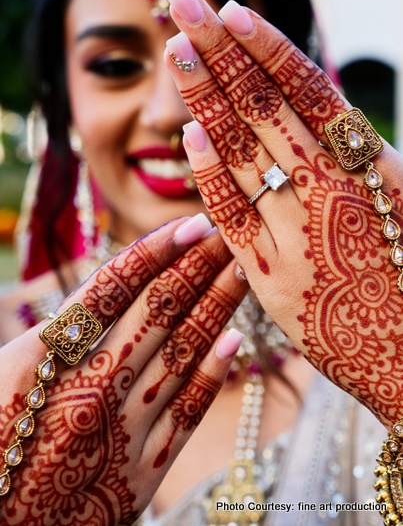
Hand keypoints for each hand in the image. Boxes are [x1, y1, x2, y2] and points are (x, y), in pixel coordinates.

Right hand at [0, 216, 246, 523]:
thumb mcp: (6, 376)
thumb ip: (54, 336)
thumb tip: (108, 292)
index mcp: (44, 360)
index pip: (112, 288)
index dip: (156, 251)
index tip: (190, 226)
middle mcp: (88, 390)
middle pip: (157, 312)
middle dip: (197, 268)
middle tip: (227, 236)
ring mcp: (120, 433)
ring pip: (182, 354)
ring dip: (216, 308)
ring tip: (239, 273)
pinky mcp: (141, 476)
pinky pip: (186, 414)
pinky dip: (212, 374)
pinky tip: (234, 341)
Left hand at [165, 0, 402, 428]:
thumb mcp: (394, 195)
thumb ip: (350, 152)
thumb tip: (304, 103)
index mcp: (369, 166)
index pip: (308, 91)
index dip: (267, 48)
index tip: (232, 13)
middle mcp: (331, 192)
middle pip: (265, 109)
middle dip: (220, 53)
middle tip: (183, 6)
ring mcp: (298, 234)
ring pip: (241, 154)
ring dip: (205, 98)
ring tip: (177, 53)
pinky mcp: (271, 278)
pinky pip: (232, 217)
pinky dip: (209, 173)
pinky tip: (189, 133)